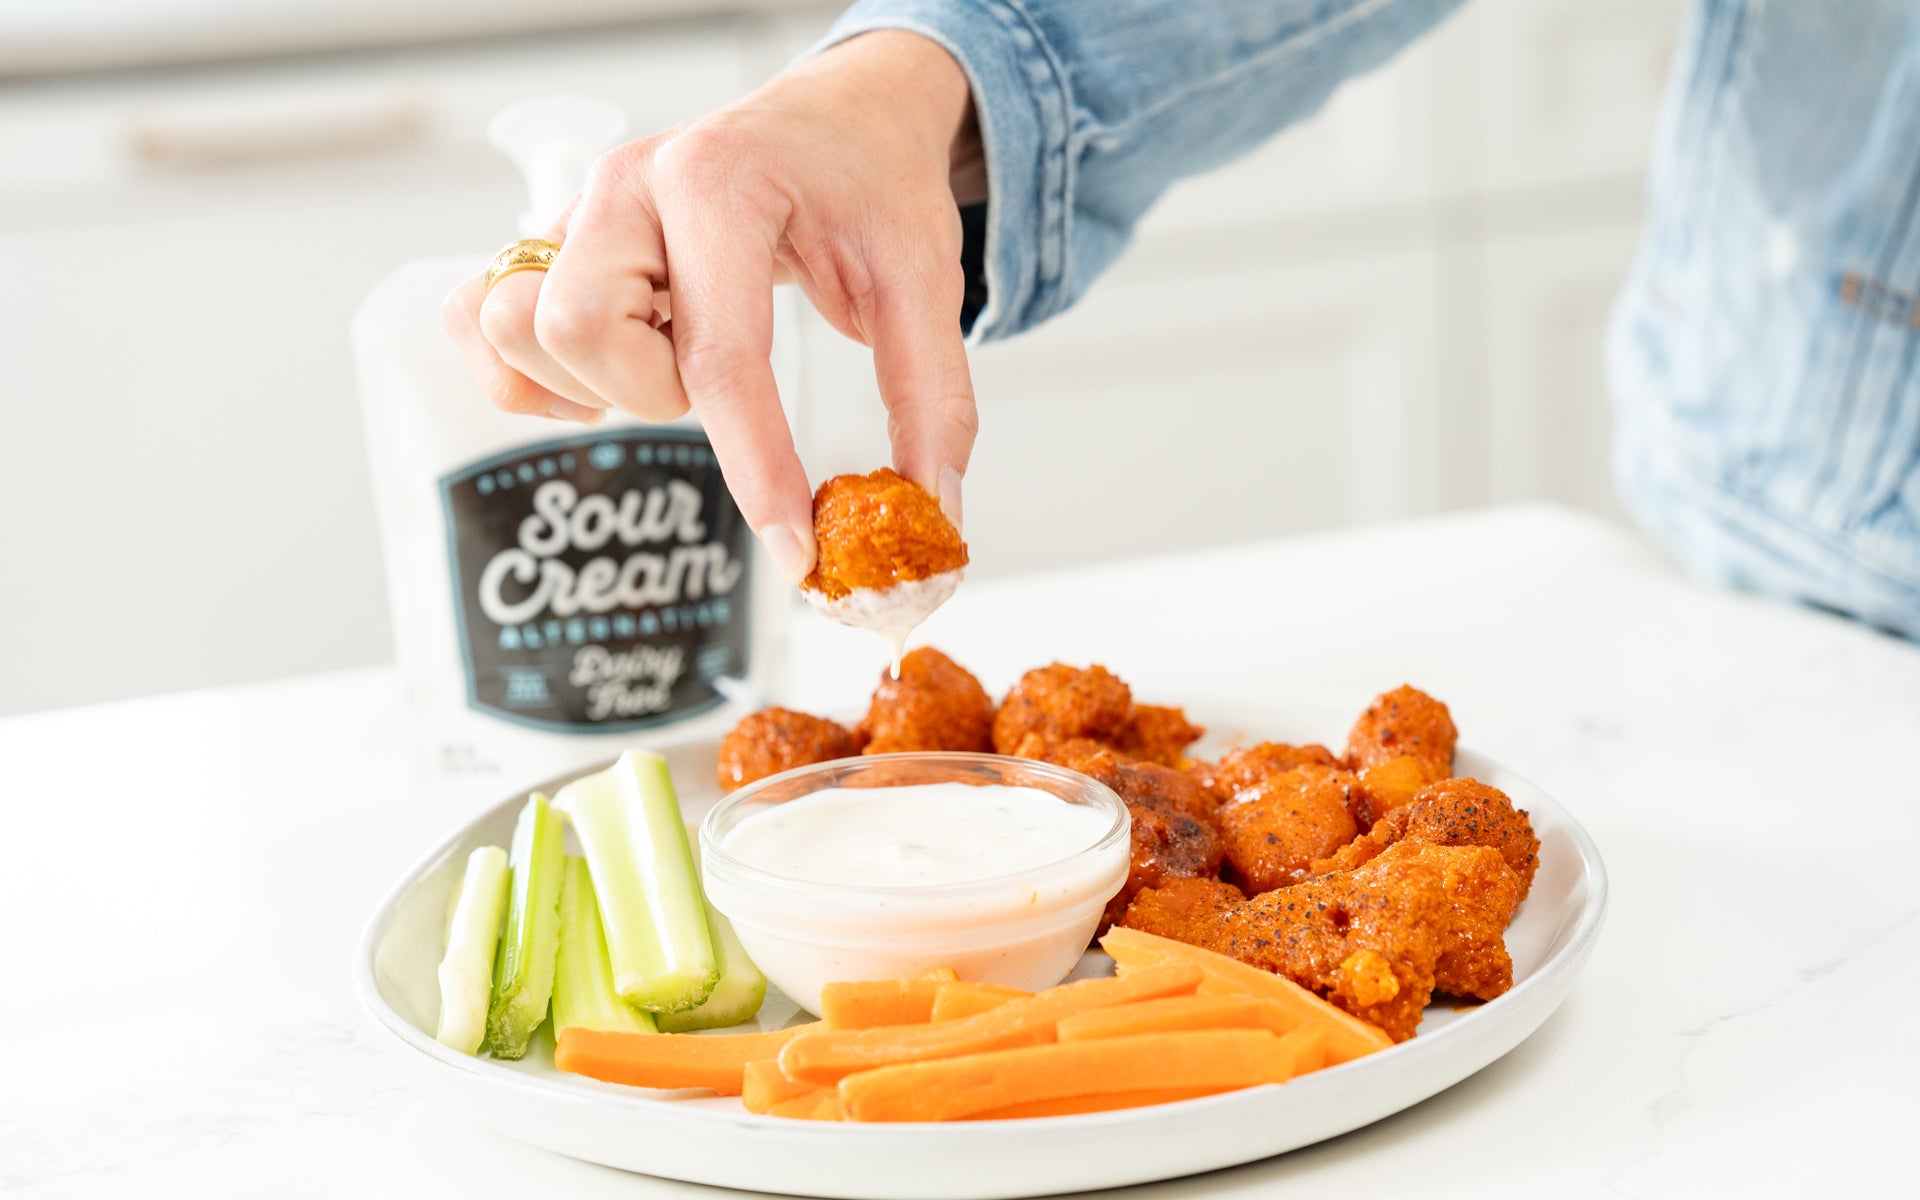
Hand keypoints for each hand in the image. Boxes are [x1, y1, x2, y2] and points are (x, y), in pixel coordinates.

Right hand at [442, 31, 983, 583]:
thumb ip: (932, 398)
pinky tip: (609, 367)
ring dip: (596, 380)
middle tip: (716, 379)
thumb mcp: (923, 281)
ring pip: (518, 327)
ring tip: (667, 358)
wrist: (838, 119)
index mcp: (722, 184)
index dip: (755, 467)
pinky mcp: (549, 238)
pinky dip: (528, 369)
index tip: (795, 548)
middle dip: (654, 392)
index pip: (719, 354)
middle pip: (581, 331)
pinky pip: (476, 318)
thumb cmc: (869, 184)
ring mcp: (577, 209)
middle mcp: (630, 188)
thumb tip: (930, 509)